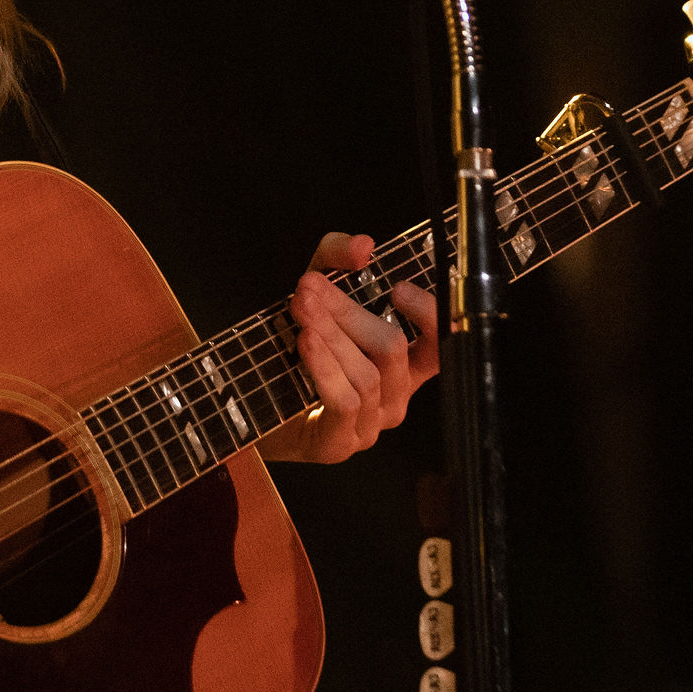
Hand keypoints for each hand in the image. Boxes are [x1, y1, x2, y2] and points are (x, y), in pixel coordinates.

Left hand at [261, 232, 439, 462]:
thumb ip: (336, 258)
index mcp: (402, 366)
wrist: (250, 403)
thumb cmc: (294, 347)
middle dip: (349, 311)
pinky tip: (305, 342)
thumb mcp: (315, 290)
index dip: (430, 317)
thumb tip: (363, 246)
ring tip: (300, 307)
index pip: (442, 346)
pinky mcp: (339, 445)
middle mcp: (394, 397)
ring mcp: (370, 425)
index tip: (397, 288)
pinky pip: (345, 403)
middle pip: (391, 347)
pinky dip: (325, 368)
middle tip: (309, 286)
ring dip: (331, 335)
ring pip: (367, 375)